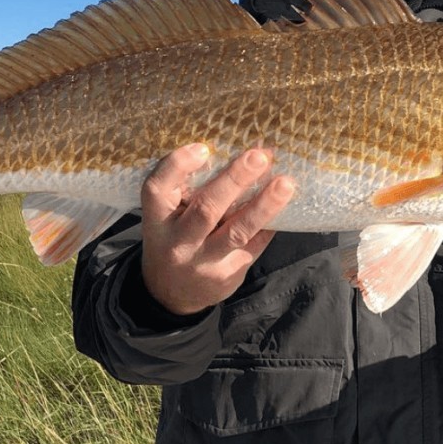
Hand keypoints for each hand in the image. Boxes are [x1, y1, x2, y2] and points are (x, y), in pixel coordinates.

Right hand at [140, 144, 296, 315]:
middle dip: (234, 180)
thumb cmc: (172, 239)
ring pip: (237, 231)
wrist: (172, 296)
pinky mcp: (228, 275)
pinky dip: (270, 222)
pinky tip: (286, 205)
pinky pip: (254, 244)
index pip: (157, 189)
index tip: (203, 148)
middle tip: (258, 156)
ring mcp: (204, 262)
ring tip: (284, 183)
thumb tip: (231, 152)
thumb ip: (185, 192)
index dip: (177, 166)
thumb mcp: (164, 218)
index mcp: (156, 220)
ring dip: (264, 205)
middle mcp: (178, 243)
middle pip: (206, 209)